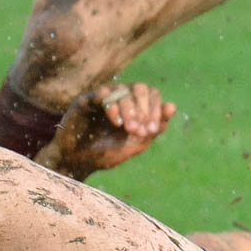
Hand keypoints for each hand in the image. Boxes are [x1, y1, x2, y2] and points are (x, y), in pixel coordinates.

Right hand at [48, 82, 175, 178]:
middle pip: (141, 88)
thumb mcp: (137, 143)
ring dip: (130, 110)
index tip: (153, 130)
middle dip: (144, 109)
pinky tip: (116, 122)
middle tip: (139, 130)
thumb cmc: (107, 153)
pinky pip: (103, 94)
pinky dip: (113, 107)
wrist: (78, 161)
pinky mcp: (86, 100)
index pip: (153, 95)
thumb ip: (155, 127)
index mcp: (135, 107)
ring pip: (124, 91)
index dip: (156, 110)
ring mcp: (103, 97)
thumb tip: (172, 106)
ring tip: (128, 129)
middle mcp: (120, 98)